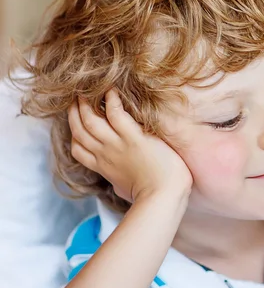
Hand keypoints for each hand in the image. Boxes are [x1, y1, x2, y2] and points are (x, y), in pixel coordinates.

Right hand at [68, 89, 192, 202]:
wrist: (164, 196)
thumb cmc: (152, 194)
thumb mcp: (126, 189)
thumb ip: (119, 182)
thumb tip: (119, 185)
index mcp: (103, 167)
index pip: (77, 148)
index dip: (74, 134)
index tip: (77, 122)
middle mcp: (105, 154)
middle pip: (79, 130)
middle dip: (74, 113)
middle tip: (76, 98)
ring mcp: (118, 145)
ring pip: (91, 120)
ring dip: (86, 104)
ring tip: (88, 91)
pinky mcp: (134, 137)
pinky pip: (117, 114)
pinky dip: (112, 101)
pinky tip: (111, 91)